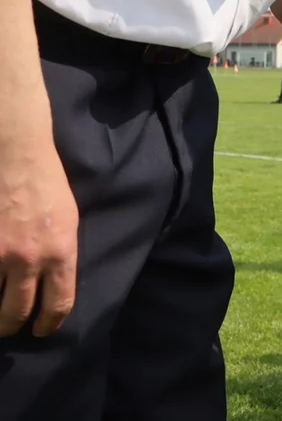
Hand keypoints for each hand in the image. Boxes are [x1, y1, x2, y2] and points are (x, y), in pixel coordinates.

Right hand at [0, 137, 78, 336]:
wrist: (17, 157)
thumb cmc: (47, 186)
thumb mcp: (68, 223)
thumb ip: (60, 255)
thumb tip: (51, 284)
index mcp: (60, 252)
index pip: (58, 303)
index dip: (49, 324)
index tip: (41, 330)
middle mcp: (29, 258)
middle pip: (16, 311)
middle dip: (10, 325)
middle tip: (7, 327)